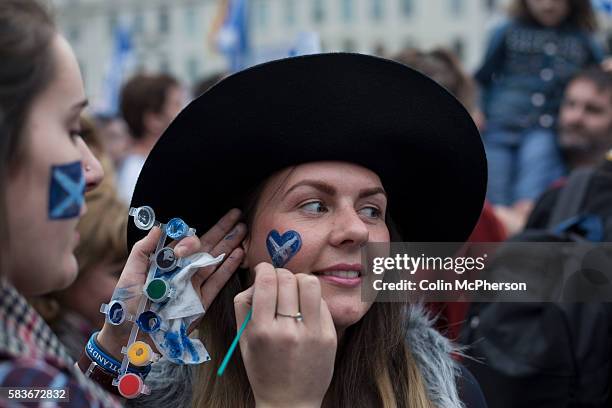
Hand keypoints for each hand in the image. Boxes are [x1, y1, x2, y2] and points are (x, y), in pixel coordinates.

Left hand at [98, 208, 246, 358]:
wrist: (130, 338)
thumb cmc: (126, 306)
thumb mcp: (130, 275)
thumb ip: (143, 251)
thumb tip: (158, 227)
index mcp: (166, 264)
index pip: (185, 244)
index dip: (192, 238)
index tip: (185, 247)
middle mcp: (182, 272)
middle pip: (206, 247)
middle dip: (222, 230)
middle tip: (237, 214)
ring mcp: (194, 286)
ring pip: (215, 261)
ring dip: (230, 244)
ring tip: (244, 229)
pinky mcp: (201, 302)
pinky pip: (217, 282)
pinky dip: (228, 268)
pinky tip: (239, 253)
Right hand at [234, 263, 336, 407]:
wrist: (290, 403)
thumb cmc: (263, 370)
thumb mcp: (243, 341)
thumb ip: (244, 306)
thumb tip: (258, 279)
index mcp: (262, 331)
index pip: (267, 282)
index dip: (264, 269)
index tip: (263, 271)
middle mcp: (288, 330)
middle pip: (288, 279)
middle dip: (280, 274)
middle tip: (278, 282)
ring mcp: (312, 333)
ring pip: (310, 283)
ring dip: (299, 281)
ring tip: (294, 291)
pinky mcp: (329, 337)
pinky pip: (322, 302)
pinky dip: (311, 299)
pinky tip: (305, 309)